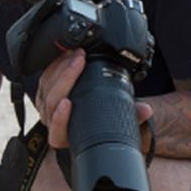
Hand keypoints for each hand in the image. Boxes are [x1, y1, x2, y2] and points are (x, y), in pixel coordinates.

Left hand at [36, 50, 152, 149]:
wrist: (96, 112)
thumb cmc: (105, 120)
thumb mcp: (120, 119)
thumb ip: (132, 115)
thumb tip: (146, 110)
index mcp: (66, 136)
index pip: (57, 131)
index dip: (59, 118)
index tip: (67, 103)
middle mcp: (52, 122)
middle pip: (51, 100)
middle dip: (65, 78)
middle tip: (79, 60)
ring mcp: (46, 106)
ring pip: (47, 86)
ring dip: (62, 67)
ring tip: (78, 53)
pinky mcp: (44, 91)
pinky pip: (45, 76)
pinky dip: (57, 63)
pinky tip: (68, 53)